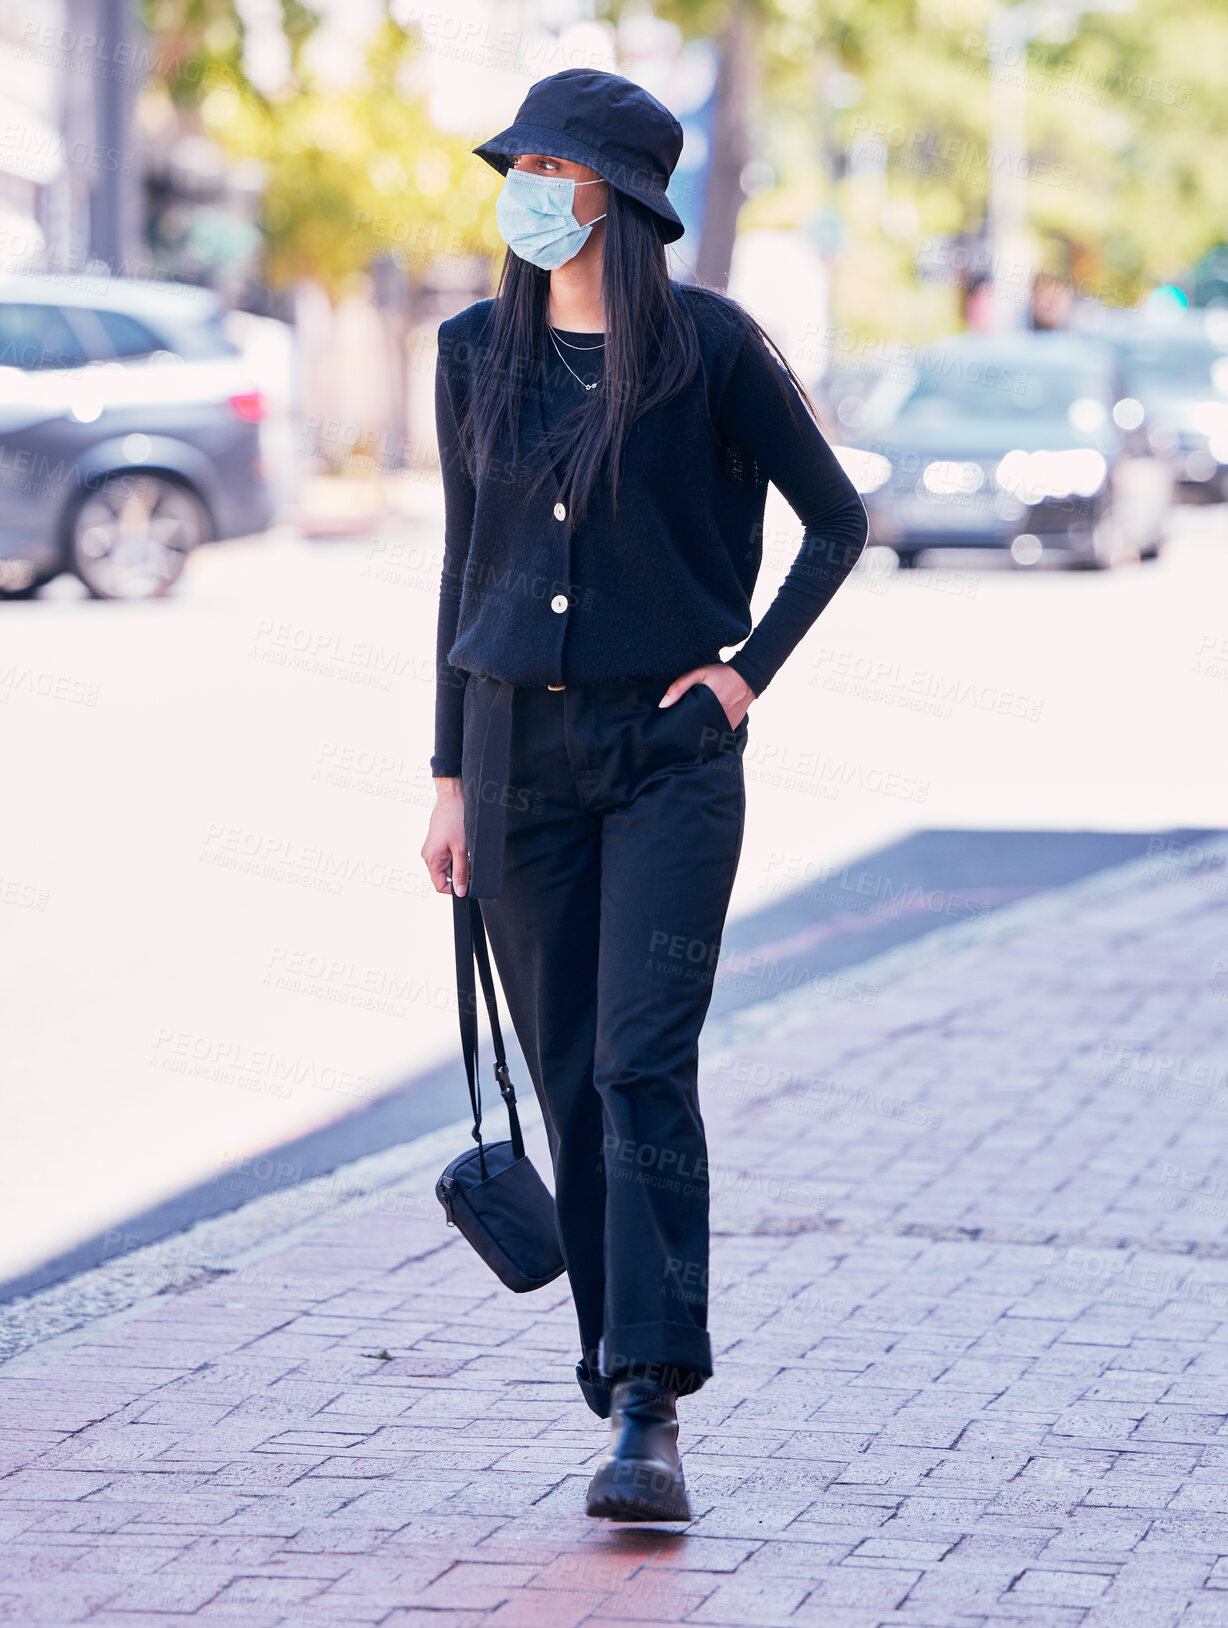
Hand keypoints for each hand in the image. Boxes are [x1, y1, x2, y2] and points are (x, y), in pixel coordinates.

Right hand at [421, 777, 469, 895]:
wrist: (452, 797)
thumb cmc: (456, 820)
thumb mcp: (462, 850)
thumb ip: (461, 872)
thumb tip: (460, 892)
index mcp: (431, 859)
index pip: (440, 885)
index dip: (455, 888)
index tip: (469, 883)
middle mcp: (428, 855)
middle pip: (445, 875)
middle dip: (460, 872)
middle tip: (472, 861)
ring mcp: (432, 847)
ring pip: (448, 864)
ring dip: (460, 862)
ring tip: (469, 850)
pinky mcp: (438, 841)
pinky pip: (448, 854)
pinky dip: (458, 853)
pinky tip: (465, 844)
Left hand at [659, 663, 755, 727]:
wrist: (748, 677)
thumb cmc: (721, 674)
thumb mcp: (699, 674)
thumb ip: (679, 687)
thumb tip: (663, 705)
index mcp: (706, 707)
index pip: (687, 725)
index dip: (678, 728)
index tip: (671, 728)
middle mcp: (716, 718)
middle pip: (696, 732)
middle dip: (687, 733)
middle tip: (679, 731)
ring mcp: (725, 724)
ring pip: (707, 735)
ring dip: (699, 734)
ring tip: (691, 730)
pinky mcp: (732, 726)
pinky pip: (718, 734)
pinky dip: (711, 733)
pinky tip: (705, 728)